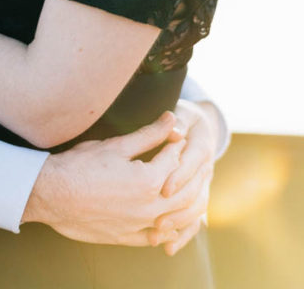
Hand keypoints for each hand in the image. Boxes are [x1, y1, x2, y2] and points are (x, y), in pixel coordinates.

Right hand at [22, 112, 193, 245]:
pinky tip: (167, 218)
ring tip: (184, 186)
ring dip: (186, 202)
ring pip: (177, 218)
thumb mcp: (116, 145)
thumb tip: (171, 119)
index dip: (177, 143)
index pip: (176, 159)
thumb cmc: (81, 165)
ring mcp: (139, 226)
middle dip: (191, 173)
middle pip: (185, 191)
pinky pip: (157, 238)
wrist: (53, 194)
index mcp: (149, 180)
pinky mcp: (127, 238)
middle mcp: (150, 207)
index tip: (177, 133)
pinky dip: (168, 228)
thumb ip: (149, 134)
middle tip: (188, 159)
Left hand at [148, 98, 217, 254]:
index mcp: (201, 146)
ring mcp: (203, 185)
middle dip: (175, 207)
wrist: (201, 127)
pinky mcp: (197, 197)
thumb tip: (173, 127)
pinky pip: (194, 220)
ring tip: (157, 234)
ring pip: (196, 209)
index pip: (192, 163)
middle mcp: (206, 169)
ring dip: (177, 224)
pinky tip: (168, 248)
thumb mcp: (182, 113)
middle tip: (156, 220)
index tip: (163, 187)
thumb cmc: (185, 118)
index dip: (179, 175)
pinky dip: (183, 235)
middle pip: (194, 192)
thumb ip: (176, 121)